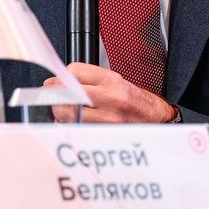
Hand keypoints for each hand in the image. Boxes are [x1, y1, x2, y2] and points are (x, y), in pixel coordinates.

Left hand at [45, 63, 176, 123]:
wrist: (155, 119)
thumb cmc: (135, 101)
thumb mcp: (114, 81)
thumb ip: (86, 79)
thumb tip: (55, 84)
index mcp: (112, 81)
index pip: (74, 73)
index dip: (59, 79)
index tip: (54, 84)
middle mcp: (111, 99)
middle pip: (68, 95)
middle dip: (54, 98)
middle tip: (52, 99)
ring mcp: (108, 120)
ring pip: (69, 115)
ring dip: (60, 114)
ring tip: (65, 112)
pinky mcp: (105, 135)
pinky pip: (77, 130)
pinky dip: (70, 127)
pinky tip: (74, 124)